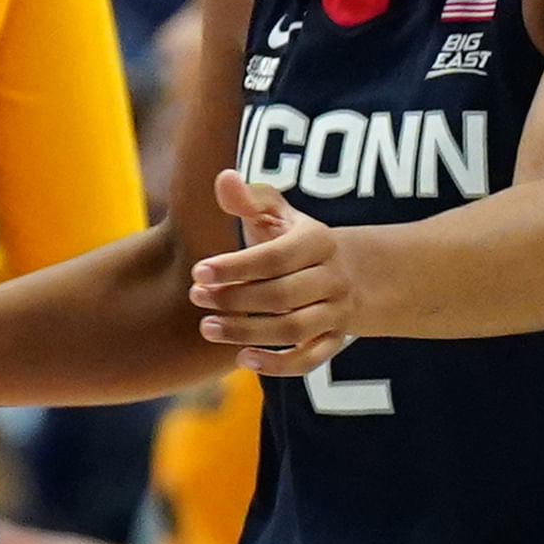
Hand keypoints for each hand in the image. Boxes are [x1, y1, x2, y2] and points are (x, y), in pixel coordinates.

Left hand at [190, 170, 351, 374]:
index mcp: (318, 240)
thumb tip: (224, 179)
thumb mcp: (276, 214)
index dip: (235, 266)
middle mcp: (333, 278)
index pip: (275, 257)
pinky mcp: (334, 341)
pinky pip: (310, 360)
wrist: (347, 272)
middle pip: (282, 296)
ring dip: (248, 332)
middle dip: (235, 299)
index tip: (198, 272)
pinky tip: (242, 359)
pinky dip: (278, 365)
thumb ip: (249, 199)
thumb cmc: (294, 240)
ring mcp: (336, 312)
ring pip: (294, 330)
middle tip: (196, 298)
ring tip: (208, 328)